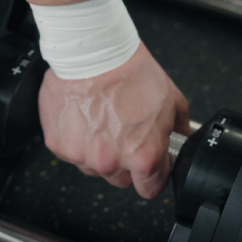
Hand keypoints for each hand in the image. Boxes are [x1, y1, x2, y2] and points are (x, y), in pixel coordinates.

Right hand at [38, 42, 190, 198]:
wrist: (94, 52)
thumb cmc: (130, 73)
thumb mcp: (171, 100)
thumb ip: (180, 128)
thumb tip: (183, 139)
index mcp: (142, 157)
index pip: (149, 189)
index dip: (151, 176)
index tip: (148, 165)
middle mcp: (110, 162)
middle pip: (120, 180)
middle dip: (124, 162)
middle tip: (123, 132)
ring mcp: (81, 155)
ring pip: (93, 167)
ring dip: (98, 152)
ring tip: (102, 120)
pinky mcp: (58, 145)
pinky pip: (71, 152)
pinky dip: (76, 139)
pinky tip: (84, 117)